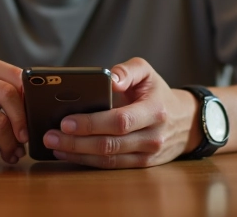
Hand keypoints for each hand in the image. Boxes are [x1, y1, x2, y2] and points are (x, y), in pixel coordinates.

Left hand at [42, 57, 197, 168]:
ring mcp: (148, 154)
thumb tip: (111, 77)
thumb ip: (128, 70)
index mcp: (154, 110)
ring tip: (54, 146)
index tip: (65, 121)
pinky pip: (112, 166)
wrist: (186, 121)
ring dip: (78, 155)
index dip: (91, 123)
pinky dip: (88, 162)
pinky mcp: (142, 165)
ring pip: (108, 159)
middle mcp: (152, 136)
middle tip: (50, 136)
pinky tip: (69, 154)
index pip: (119, 121)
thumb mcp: (148, 72)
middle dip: (76, 142)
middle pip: (109, 144)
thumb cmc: (158, 94)